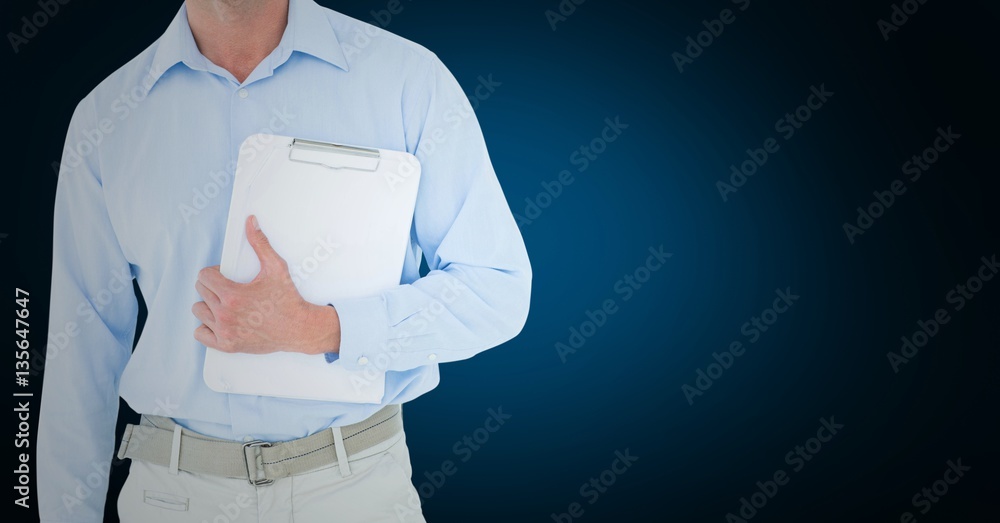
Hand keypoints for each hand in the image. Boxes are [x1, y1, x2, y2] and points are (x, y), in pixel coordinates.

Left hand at [192, 215, 339, 354]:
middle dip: (212, 286)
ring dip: (209, 305)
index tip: (224, 275)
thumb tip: (250, 223)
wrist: (298, 328)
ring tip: (224, 304)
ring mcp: (225, 331)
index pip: (204, 277)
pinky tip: (221, 321)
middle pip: (201, 292)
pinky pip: (200, 333)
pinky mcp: (227, 345)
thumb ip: (260, 244)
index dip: (214, 272)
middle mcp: (226, 314)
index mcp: (233, 295)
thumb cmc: (288, 300)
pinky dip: (207, 327)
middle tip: (228, 288)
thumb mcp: (276, 268)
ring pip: (199, 311)